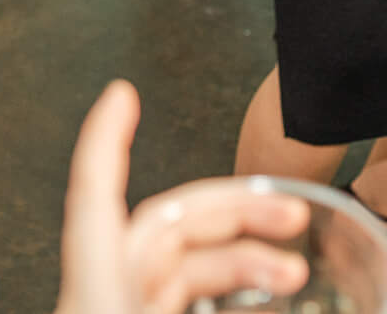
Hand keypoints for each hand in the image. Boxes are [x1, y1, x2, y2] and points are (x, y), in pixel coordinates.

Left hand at [52, 82, 308, 313]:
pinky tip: (256, 298)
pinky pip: (173, 297)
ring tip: (292, 270)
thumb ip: (209, 292)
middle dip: (232, 210)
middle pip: (163, 226)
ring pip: (176, 264)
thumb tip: (285, 279)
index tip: (120, 94)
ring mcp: (115, 310)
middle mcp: (100, 296)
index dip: (106, 141)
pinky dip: (217, 291)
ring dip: (239, 260)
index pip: (94, 197)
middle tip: (290, 212)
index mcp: (95, 293)